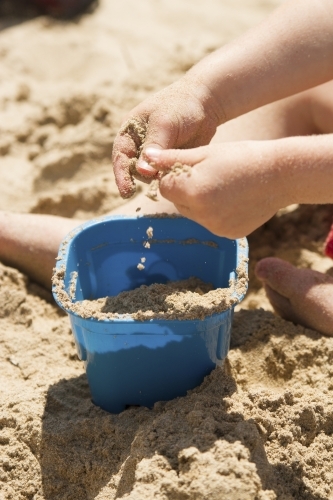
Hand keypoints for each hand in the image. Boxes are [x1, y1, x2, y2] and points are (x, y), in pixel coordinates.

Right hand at [112, 75, 220, 197]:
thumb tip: (142, 171)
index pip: (120, 157)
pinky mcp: (170, 162)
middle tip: (160, 177)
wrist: (206, 103)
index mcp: (130, 132)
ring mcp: (156, 155)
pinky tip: (180, 174)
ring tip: (174, 170)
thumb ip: (154, 146)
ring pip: (151, 176)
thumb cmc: (181, 106)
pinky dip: (171, 177)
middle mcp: (140, 145)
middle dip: (144, 177)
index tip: (126, 192)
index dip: (121, 175)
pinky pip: (166, 176)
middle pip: (135, 170)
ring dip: (160, 178)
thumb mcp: (165, 124)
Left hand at [144, 141, 284, 237]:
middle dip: (185, 190)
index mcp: (191, 192)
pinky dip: (216, 213)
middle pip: (177, 203)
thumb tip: (145, 158)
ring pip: (193, 214)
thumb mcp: (205, 153)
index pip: (164, 187)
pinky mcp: (228, 234)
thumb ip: (171, 158)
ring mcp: (215, 228)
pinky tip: (233, 199)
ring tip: (223, 186)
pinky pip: (211, 223)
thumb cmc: (240, 157)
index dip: (174, 175)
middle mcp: (201, 215)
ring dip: (199, 202)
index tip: (192, 166)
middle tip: (209, 175)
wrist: (280, 175)